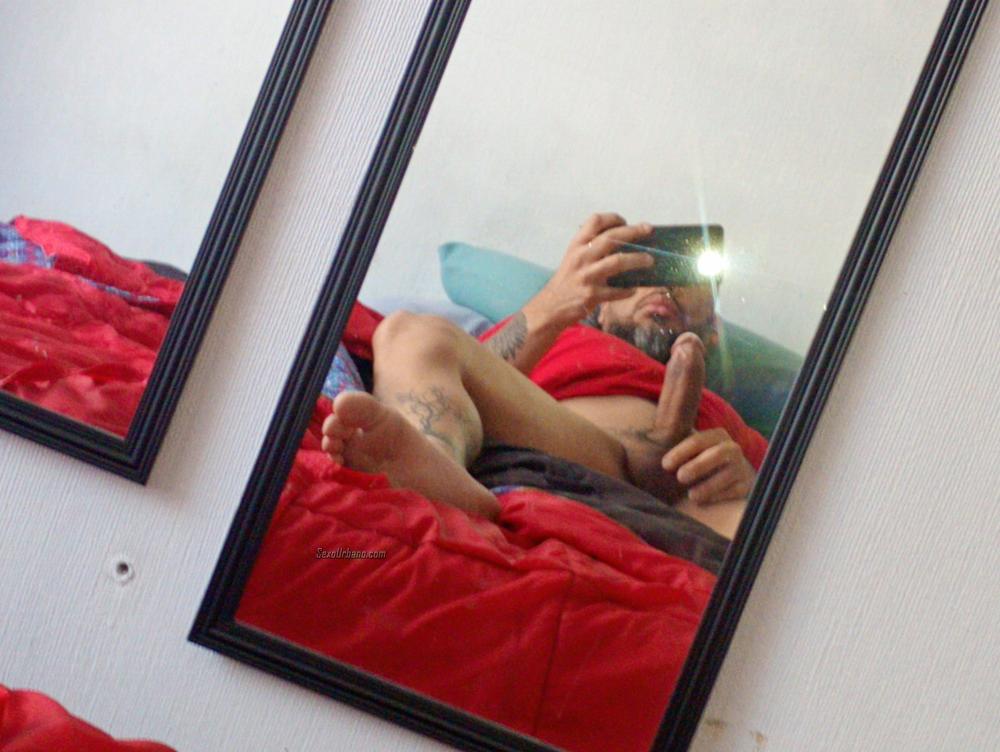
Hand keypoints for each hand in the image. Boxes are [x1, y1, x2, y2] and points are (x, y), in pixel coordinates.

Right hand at [524, 212, 654, 327]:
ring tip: (650, 260)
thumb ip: (590, 247)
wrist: (551, 306)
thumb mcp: (573, 258)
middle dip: (633, 232)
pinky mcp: (593, 295)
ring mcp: (587, 276)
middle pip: (611, 238)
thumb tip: (621, 239)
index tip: (625, 222)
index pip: (595, 221)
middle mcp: (581, 257)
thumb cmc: (566, 281)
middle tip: (648, 230)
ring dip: (637, 259)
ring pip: (618, 262)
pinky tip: (634, 288)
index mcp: (576, 245)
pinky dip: (628, 289)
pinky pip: (617, 290)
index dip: (613, 218)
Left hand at [662, 428, 755, 505]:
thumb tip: (642, 444)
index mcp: (716, 435)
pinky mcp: (747, 486)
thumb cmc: (702, 461)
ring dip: (708, 485)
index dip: (680, 452)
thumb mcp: (693, 451)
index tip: (665, 465)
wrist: (734, 475)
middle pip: (717, 454)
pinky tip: (704, 501)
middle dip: (697, 466)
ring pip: (727, 474)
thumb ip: (674, 447)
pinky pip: (734, 491)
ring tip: (692, 495)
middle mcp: (732, 448)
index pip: (697, 441)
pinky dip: (718, 496)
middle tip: (680, 478)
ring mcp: (741, 467)